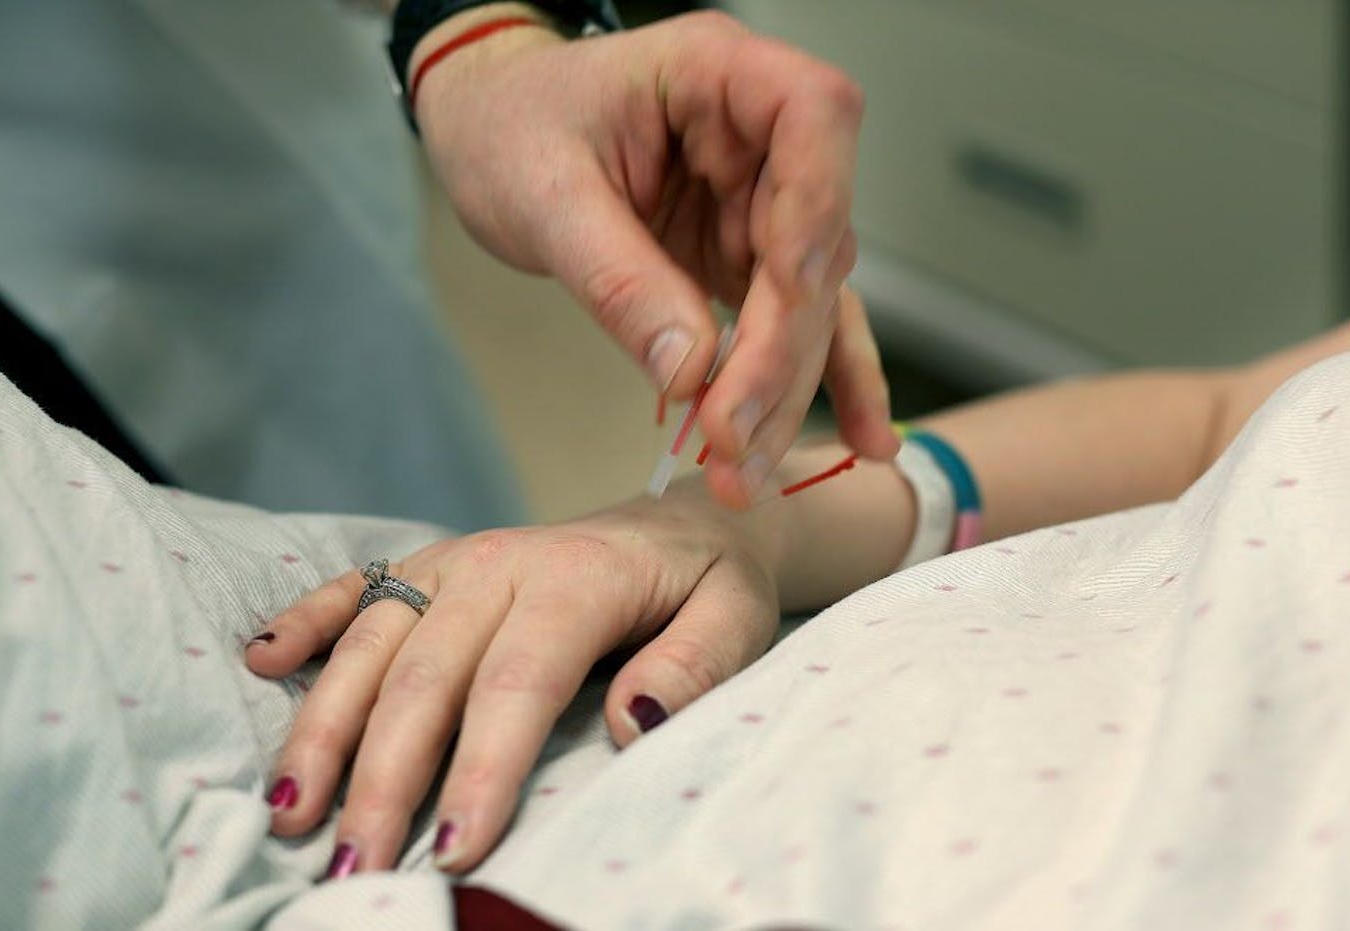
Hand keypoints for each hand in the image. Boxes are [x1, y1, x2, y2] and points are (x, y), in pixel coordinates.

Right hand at [246, 484, 781, 875]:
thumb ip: (693, 667)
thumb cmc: (708, 583)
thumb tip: (631, 722)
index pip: (517, 683)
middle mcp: (499, 564)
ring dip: (325, 726)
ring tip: (289, 808)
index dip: (481, 768)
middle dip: (383, 778)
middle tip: (354, 867)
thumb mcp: (736, 618)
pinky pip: (356, 587)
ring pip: (371, 642)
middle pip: (425, 676)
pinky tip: (259, 661)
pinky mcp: (430, 565)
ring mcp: (455, 560)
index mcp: (577, 580)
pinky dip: (306, 621)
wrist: (682, 523)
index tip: (455, 849)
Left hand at [414, 8, 899, 506]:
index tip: (793, 294)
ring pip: (808, 301)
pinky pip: (796, 321)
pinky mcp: (744, 255)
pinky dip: (817, 381)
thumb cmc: (510, 127)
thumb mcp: (545, 196)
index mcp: (717, 75)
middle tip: (732, 437)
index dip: (818, 207)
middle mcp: (758, 136)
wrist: (490, 131)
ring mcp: (759, 200)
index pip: (814, 117)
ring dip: (784, 390)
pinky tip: (859, 437)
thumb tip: (691, 371)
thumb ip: (620, 279)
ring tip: (748, 471)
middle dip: (778, 351)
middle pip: (814, 241)